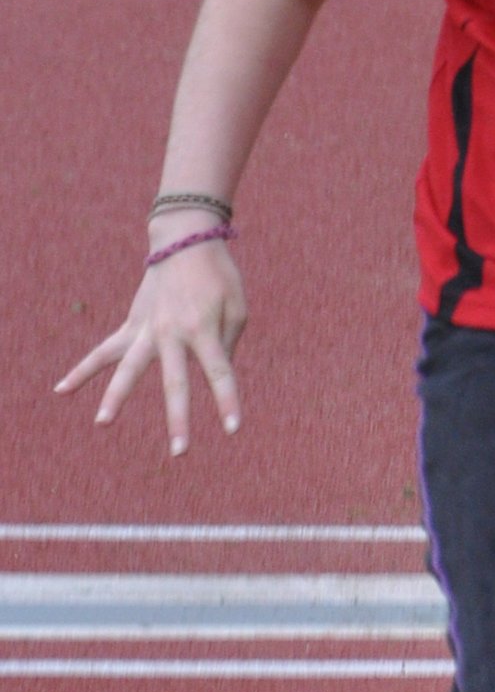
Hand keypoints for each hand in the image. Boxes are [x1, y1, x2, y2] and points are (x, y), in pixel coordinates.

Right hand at [54, 241, 246, 455]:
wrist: (185, 239)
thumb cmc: (219, 276)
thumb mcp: (236, 308)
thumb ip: (226, 345)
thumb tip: (214, 375)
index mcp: (203, 327)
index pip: (219, 372)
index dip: (227, 401)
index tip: (233, 429)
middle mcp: (171, 331)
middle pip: (173, 381)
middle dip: (177, 417)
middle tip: (179, 451)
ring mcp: (146, 328)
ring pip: (127, 367)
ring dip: (114, 396)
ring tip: (102, 423)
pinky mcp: (132, 325)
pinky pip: (104, 351)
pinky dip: (83, 370)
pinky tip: (61, 390)